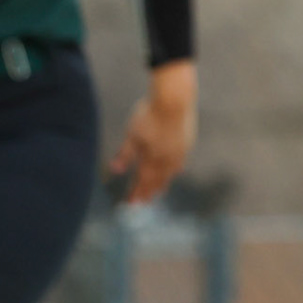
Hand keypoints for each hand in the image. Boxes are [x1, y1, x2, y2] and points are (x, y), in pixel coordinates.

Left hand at [110, 62, 196, 203]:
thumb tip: (115, 171)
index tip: (130, 204)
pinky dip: (176, 170)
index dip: (136, 192)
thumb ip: (125, 154)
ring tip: (160, 192)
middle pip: (157, 180)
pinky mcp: (187, 142)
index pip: (142, 180)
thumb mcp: (132, 134)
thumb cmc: (150, 115)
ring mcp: (179, 151)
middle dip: (149, 192)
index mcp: (152, 158)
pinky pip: (181, 162)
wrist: (174, 99)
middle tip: (144, 203)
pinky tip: (177, 171)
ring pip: (170, 173)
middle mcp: (167, 159)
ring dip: (163, 183)